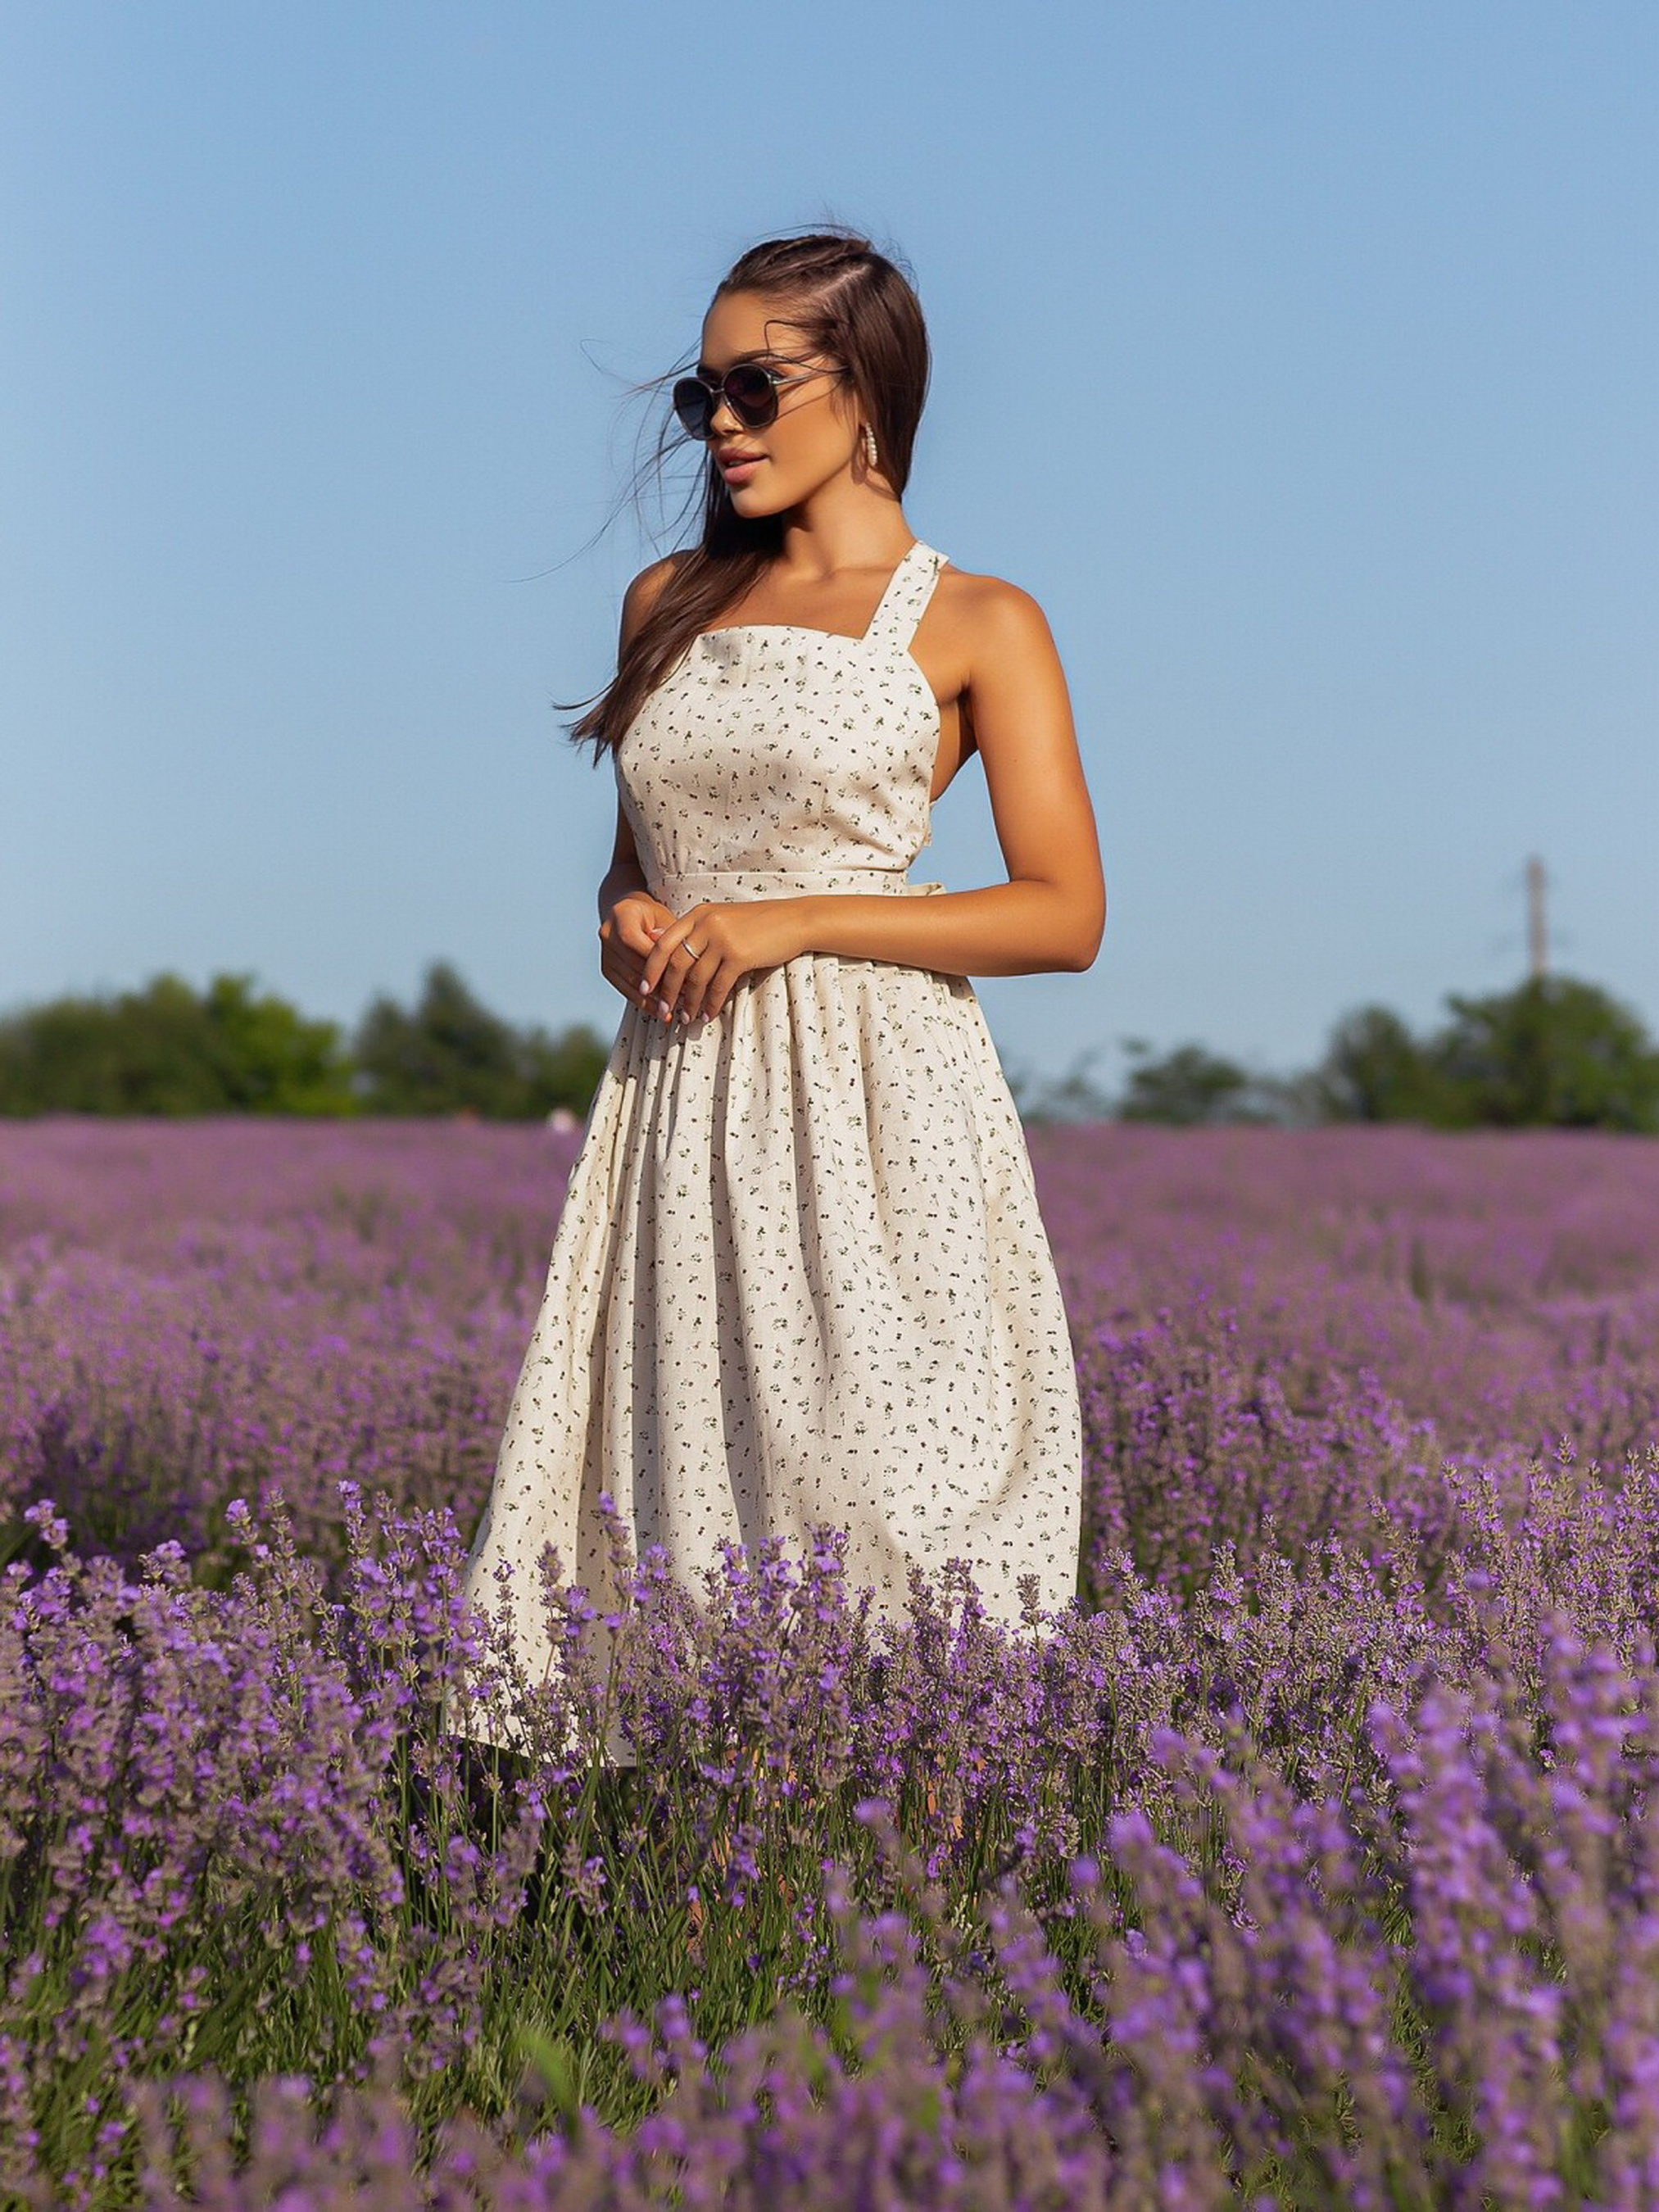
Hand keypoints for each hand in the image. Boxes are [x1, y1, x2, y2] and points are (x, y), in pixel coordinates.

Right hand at [598, 890, 678, 1005]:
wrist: (632, 915)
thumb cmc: (653, 916)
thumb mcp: (664, 918)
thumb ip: (668, 936)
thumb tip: (676, 959)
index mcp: (621, 914)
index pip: (635, 941)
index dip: (656, 961)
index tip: (679, 976)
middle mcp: (608, 933)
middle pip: (633, 964)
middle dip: (659, 982)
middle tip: (683, 996)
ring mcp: (605, 953)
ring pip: (629, 980)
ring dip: (653, 996)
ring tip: (674, 1006)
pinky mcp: (607, 969)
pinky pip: (624, 989)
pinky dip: (642, 1002)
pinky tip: (658, 1010)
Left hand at [637, 900, 806, 1026]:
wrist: (793, 921)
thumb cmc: (757, 924)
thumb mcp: (722, 920)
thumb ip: (697, 933)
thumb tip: (671, 957)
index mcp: (698, 914)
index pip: (663, 943)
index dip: (650, 968)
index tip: (644, 989)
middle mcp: (706, 923)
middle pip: (675, 963)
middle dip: (666, 991)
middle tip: (662, 1010)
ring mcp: (723, 938)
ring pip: (696, 978)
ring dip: (689, 1002)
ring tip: (685, 1018)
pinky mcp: (739, 955)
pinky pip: (718, 986)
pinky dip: (711, 1004)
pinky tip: (708, 1015)